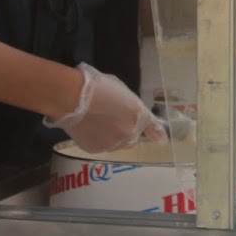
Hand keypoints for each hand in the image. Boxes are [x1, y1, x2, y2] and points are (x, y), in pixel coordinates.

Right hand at [44, 63, 166, 153]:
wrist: (73, 98)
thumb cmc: (97, 85)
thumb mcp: (121, 90)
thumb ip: (130, 104)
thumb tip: (128, 111)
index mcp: (139, 114)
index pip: (152, 126)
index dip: (157, 133)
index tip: (162, 140)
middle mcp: (130, 133)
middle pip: (132, 137)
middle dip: (126, 132)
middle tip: (111, 121)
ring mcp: (113, 143)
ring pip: (116, 144)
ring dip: (111, 137)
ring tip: (96, 124)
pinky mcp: (96, 150)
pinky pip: (100, 146)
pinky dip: (96, 140)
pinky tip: (87, 129)